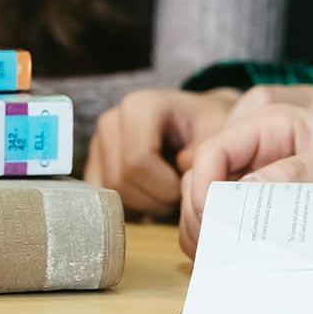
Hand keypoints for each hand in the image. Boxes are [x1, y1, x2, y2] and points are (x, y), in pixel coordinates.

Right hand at [85, 88, 238, 218]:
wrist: (197, 124)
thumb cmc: (208, 128)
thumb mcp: (218, 133)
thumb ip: (203, 152)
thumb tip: (180, 168)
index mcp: (139, 106)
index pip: (137, 161)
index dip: (164, 187)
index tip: (188, 188)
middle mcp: (112, 120)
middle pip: (121, 180)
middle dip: (155, 200)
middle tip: (180, 197)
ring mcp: (99, 142)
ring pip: (110, 193)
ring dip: (143, 205)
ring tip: (169, 196)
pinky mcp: (94, 162)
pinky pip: (103, 198)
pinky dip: (129, 207)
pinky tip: (151, 198)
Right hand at [177, 103, 312, 255]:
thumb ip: (293, 174)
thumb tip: (240, 195)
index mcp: (272, 121)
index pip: (211, 154)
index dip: (201, 193)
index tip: (211, 232)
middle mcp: (262, 145)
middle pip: (205, 179)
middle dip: (201, 216)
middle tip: (213, 256)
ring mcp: (266, 172)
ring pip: (215, 200)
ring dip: (212, 230)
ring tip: (224, 261)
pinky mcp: (275, 197)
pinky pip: (239, 215)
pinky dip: (233, 237)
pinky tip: (242, 258)